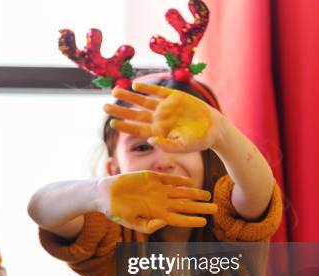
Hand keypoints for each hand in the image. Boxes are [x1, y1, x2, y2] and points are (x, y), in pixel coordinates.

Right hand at [96, 171, 217, 232]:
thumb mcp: (132, 223)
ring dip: (194, 194)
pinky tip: (192, 183)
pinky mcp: (152, 178)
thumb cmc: (117, 212)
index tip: (204, 222)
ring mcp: (158, 190)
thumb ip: (148, 226)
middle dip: (200, 207)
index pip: (179, 219)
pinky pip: (170, 179)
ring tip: (207, 195)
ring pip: (181, 192)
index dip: (191, 220)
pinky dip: (181, 181)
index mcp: (157, 215)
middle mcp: (161, 203)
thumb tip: (164, 224)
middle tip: (215, 209)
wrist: (105, 194)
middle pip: (185, 206)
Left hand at [104, 82, 225, 152]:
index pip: (136, 129)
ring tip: (114, 91)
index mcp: (157, 132)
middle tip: (105, 106)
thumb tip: (150, 140)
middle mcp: (158, 119)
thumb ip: (166, 145)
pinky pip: (157, 91)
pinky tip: (135, 85)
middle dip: (120, 110)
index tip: (112, 123)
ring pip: (142, 101)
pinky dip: (147, 88)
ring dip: (128, 96)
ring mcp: (165, 107)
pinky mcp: (174, 97)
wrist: (214, 128)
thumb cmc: (198, 141)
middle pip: (134, 114)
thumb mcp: (182, 146)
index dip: (124, 126)